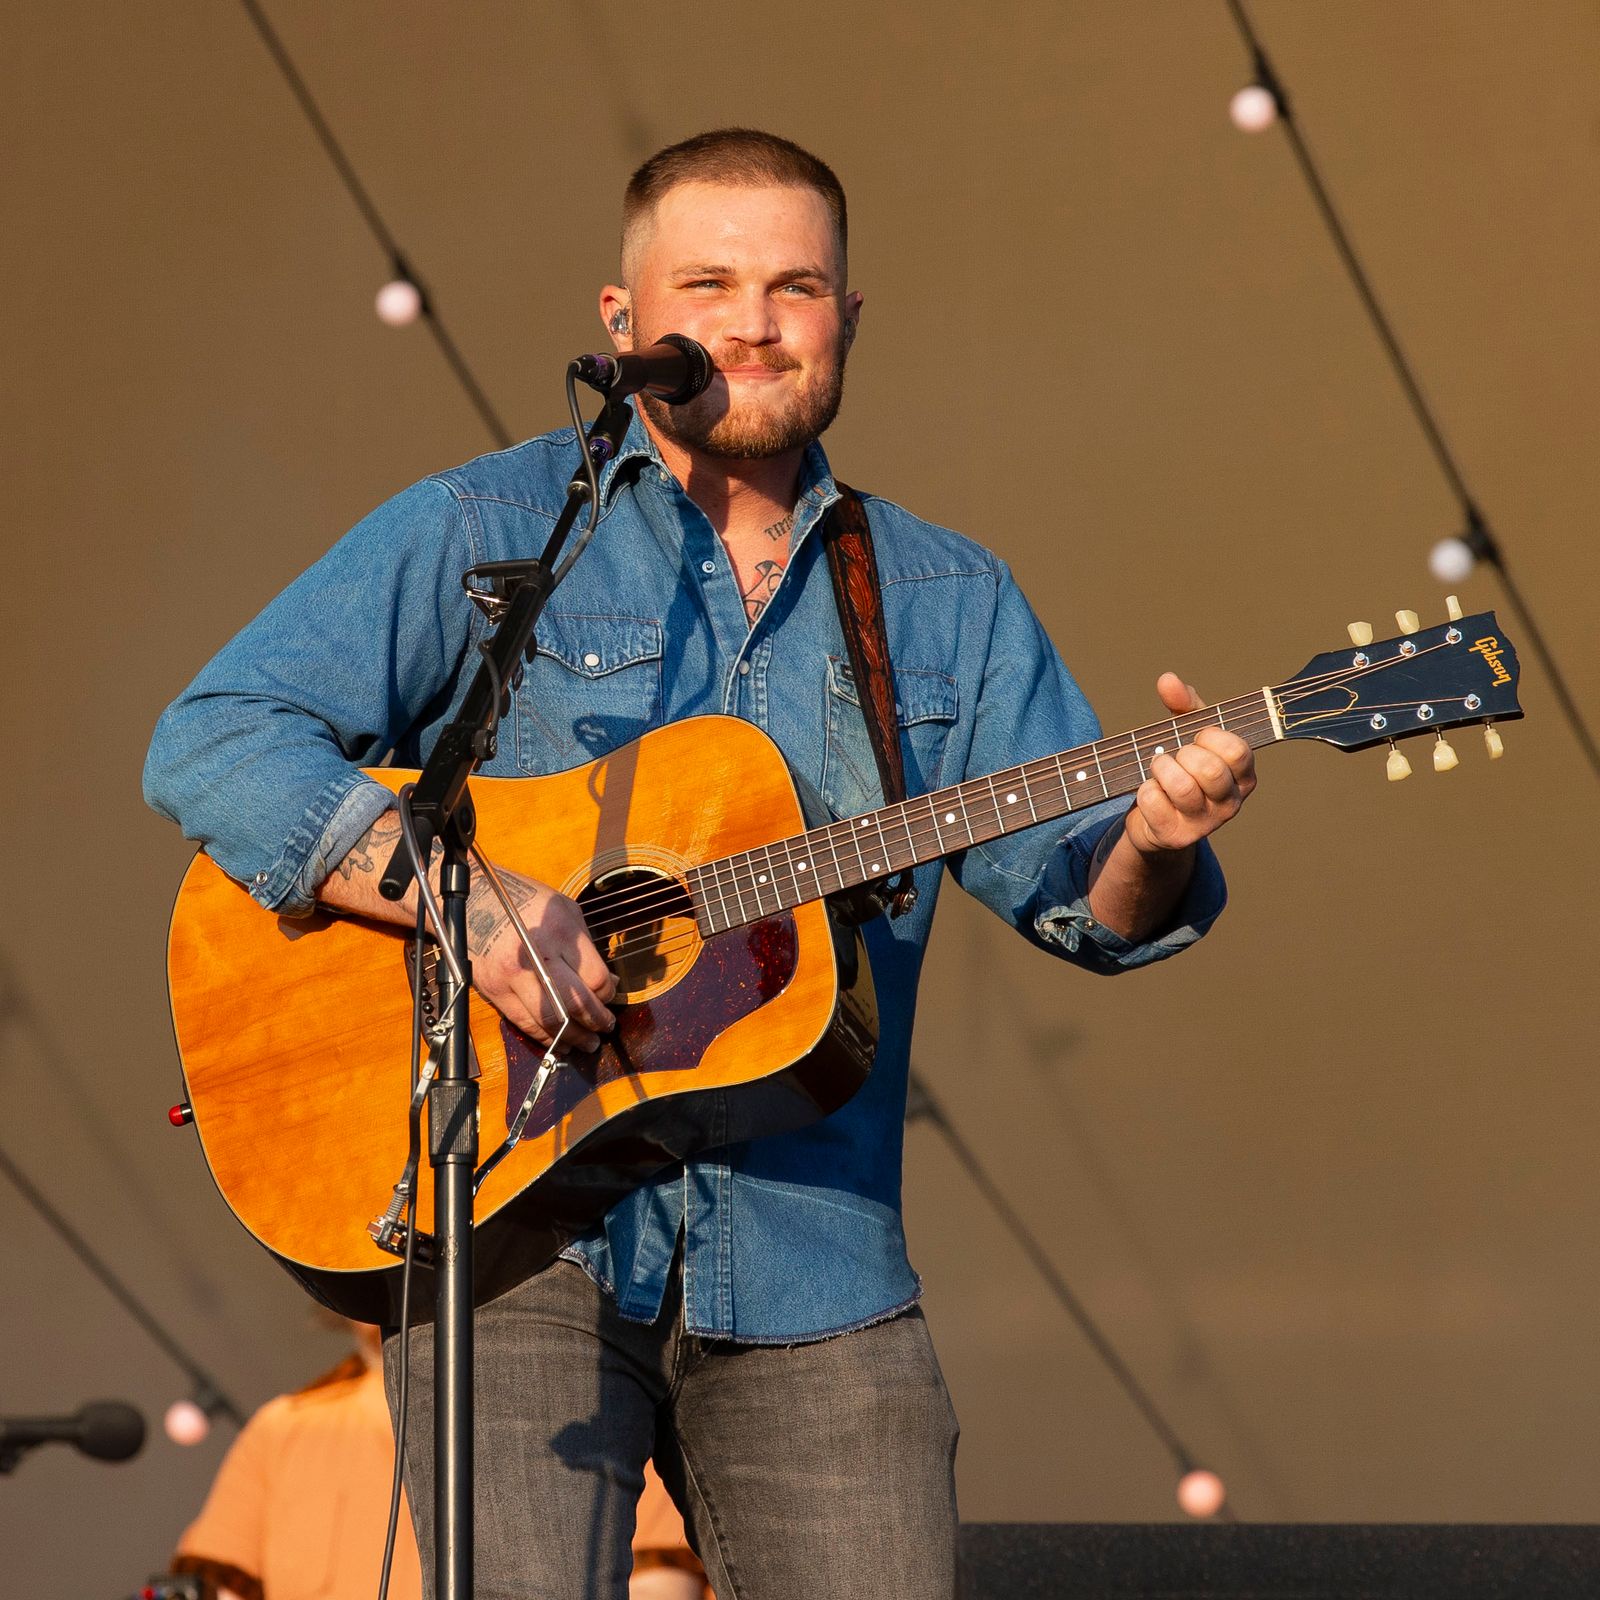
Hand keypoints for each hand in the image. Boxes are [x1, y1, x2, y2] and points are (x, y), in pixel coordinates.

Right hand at [465, 868, 617, 1050]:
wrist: (474, 902)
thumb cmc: (524, 902)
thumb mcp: (564, 910)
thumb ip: (586, 946)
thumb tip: (607, 981)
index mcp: (560, 931)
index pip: (595, 977)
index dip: (608, 992)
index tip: (612, 996)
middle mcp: (537, 955)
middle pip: (576, 1003)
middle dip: (596, 1020)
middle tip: (607, 1027)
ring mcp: (513, 976)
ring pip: (551, 1020)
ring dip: (574, 1037)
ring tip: (588, 1042)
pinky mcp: (495, 991)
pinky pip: (525, 1023)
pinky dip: (546, 1038)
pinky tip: (560, 1042)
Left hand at [1124, 673, 1256, 854]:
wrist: (1154, 820)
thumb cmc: (1178, 770)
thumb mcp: (1186, 734)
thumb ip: (1183, 704)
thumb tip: (1168, 679)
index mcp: (1242, 776)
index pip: (1236, 750)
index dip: (1209, 737)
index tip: (1197, 739)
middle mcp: (1230, 803)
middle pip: (1210, 770)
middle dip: (1183, 754)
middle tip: (1174, 756)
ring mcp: (1205, 824)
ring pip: (1183, 788)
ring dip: (1161, 770)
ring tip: (1157, 770)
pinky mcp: (1176, 837)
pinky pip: (1154, 802)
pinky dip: (1144, 790)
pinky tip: (1148, 791)